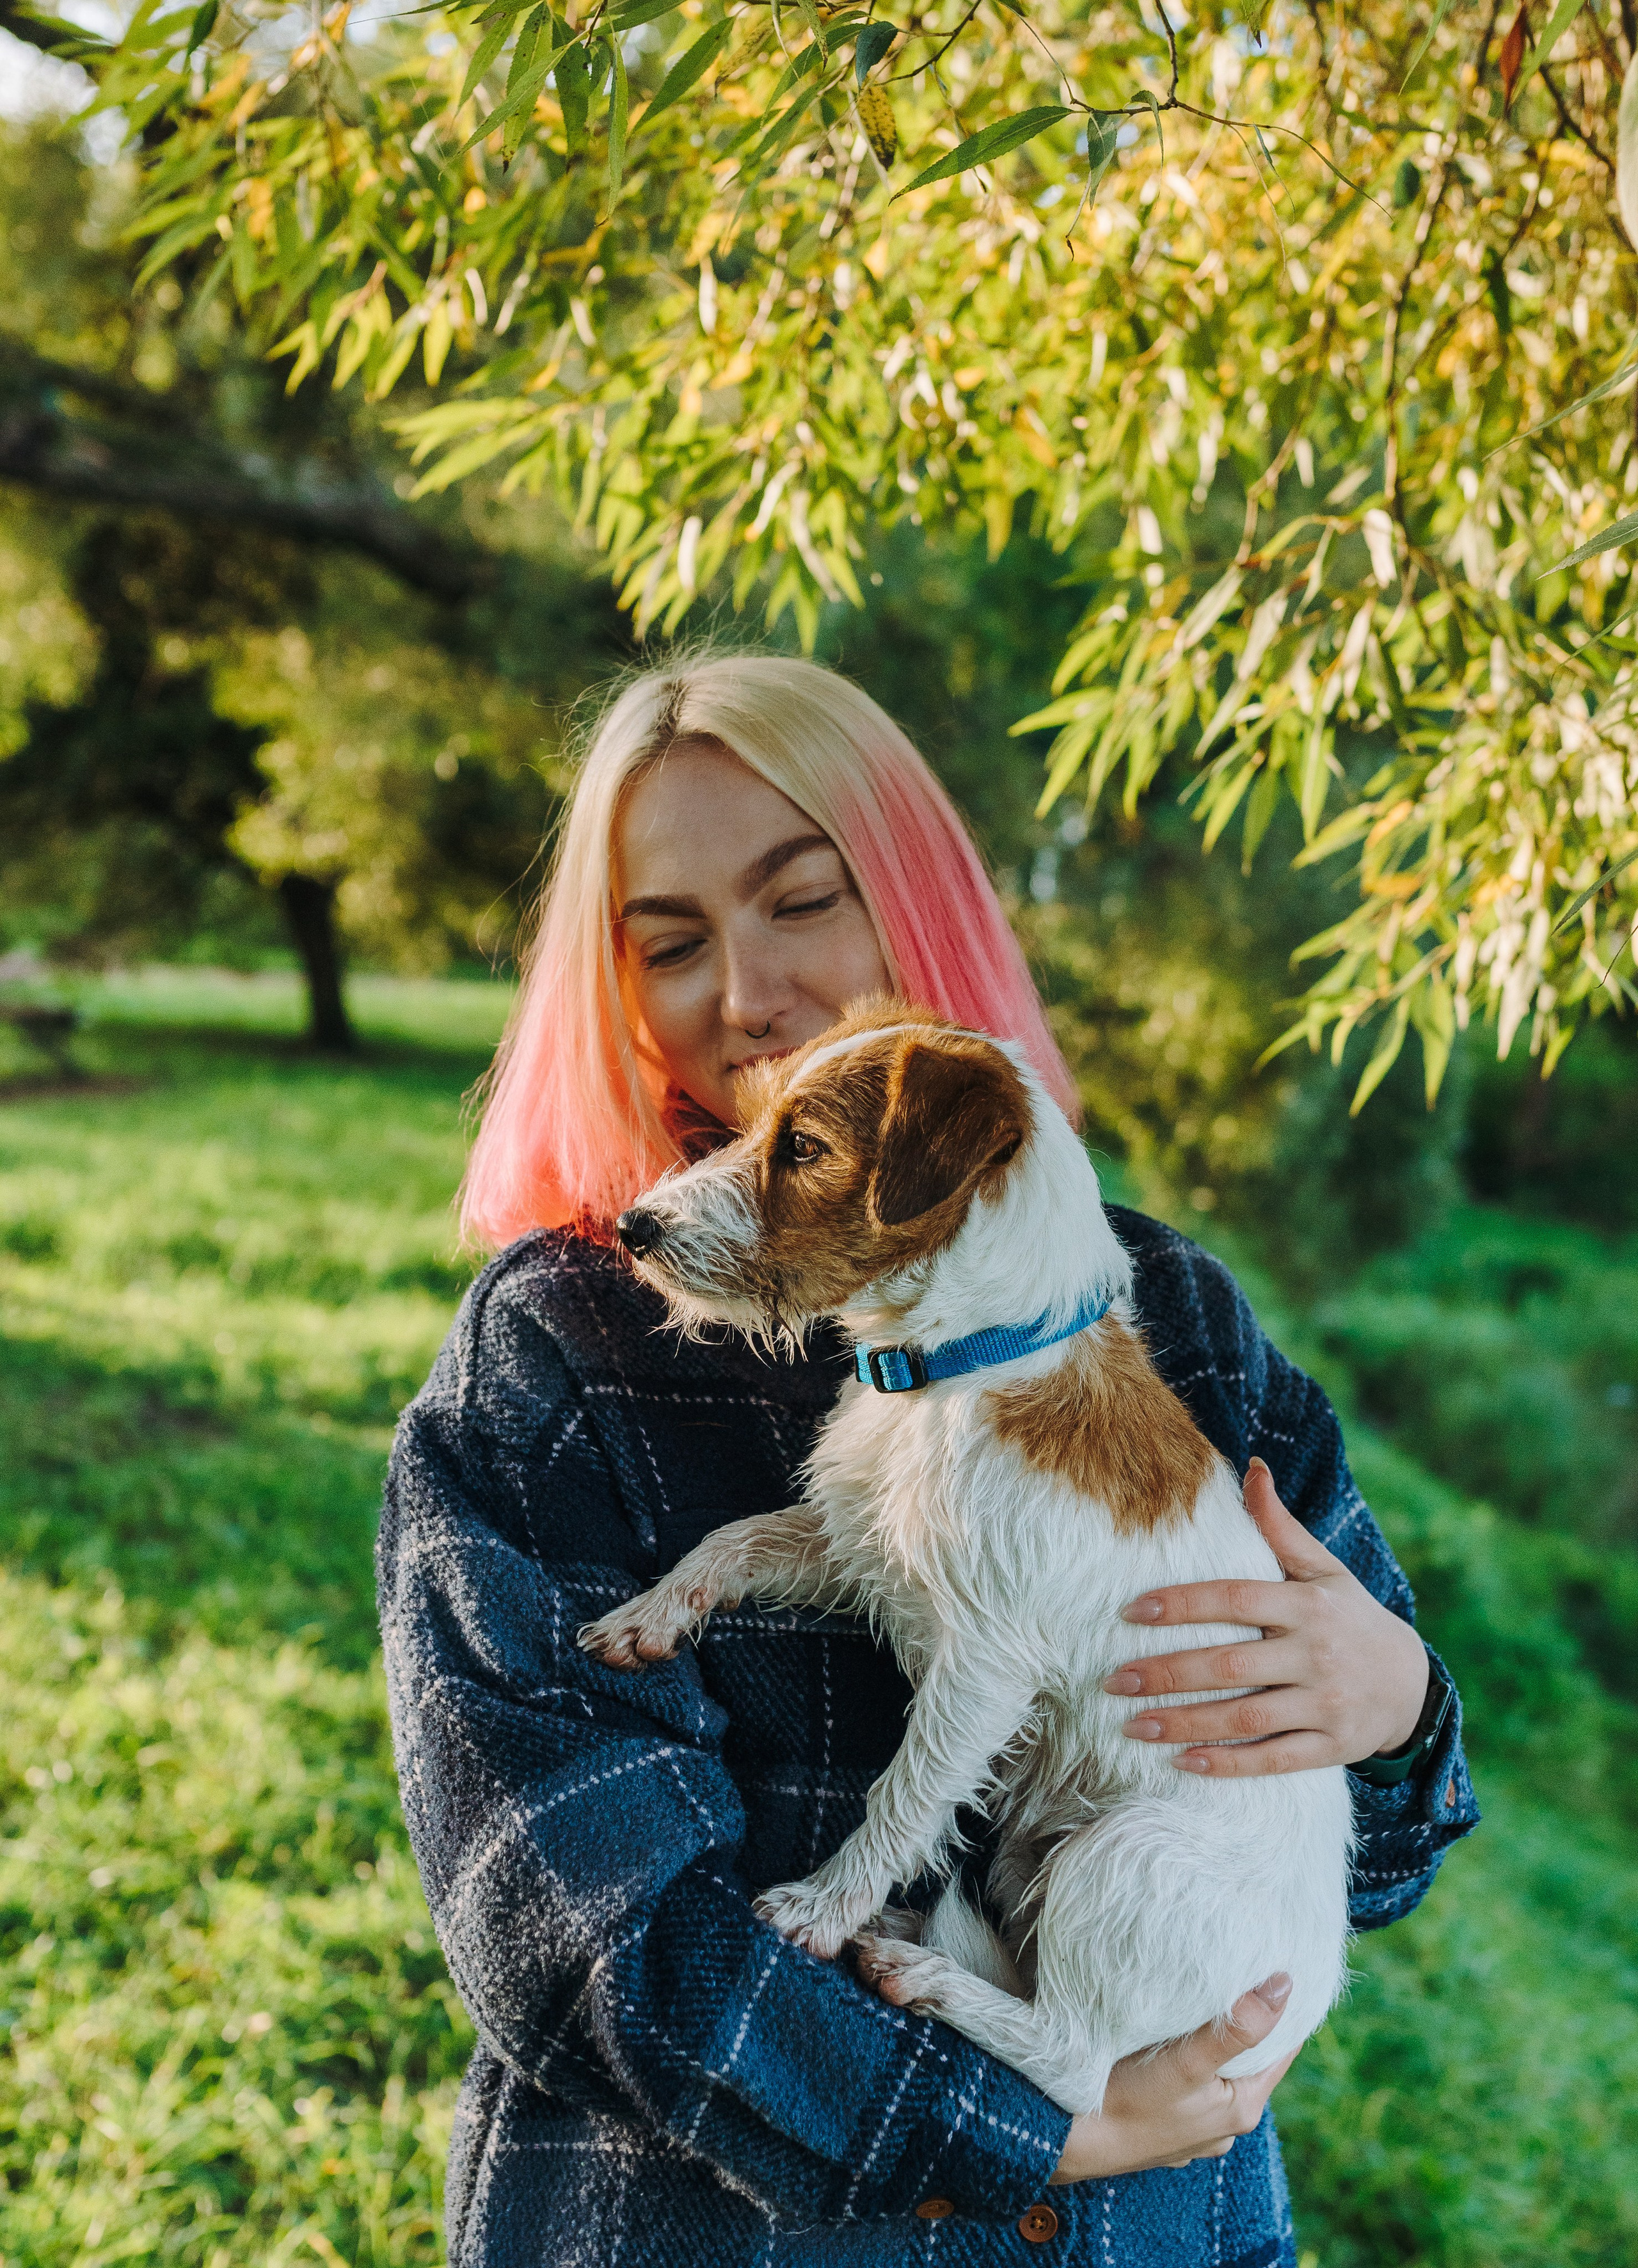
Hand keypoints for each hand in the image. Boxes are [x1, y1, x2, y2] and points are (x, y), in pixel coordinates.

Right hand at [1051, 1976, 1297, 2180]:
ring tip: (1202, 1997)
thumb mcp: (1187, 2061)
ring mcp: (1193, 2130)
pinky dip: (1188, 2061)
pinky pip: (1190, 2085)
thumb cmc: (1125, 2100)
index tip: (1280, 1966)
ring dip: (1214, 2041)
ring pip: (1217, 2072)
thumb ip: (1238, 2028)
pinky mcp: (1165, 2127)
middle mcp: (1223, 2127)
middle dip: (1246, 2021)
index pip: (1282, 2050)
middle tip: (1238, 1969)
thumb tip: (1284, 1986)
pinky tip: (1168, 2040)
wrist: (1063, 2137)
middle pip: (1249, 2060)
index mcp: (1241, 2110)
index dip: (1285, 2011)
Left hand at [1104, 1457, 1429, 1775]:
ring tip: (1132, 1726)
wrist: (1413, 1683)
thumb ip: (1281, 1527)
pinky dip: (1227, 1764)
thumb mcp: (1324, 1569)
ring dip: (1184, 1724)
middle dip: (1167, 1673)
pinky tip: (1181, 1763)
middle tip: (1114, 1680)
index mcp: (1309, 1605)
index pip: (1235, 1599)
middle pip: (1229, 1664)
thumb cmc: (1350, 1617)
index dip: (1183, 1604)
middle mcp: (1317, 1654)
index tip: (1131, 1611)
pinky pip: (1273, 1760)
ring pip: (1244, 1718)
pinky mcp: (1333, 1748)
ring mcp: (1327, 1705)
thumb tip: (1252, 1469)